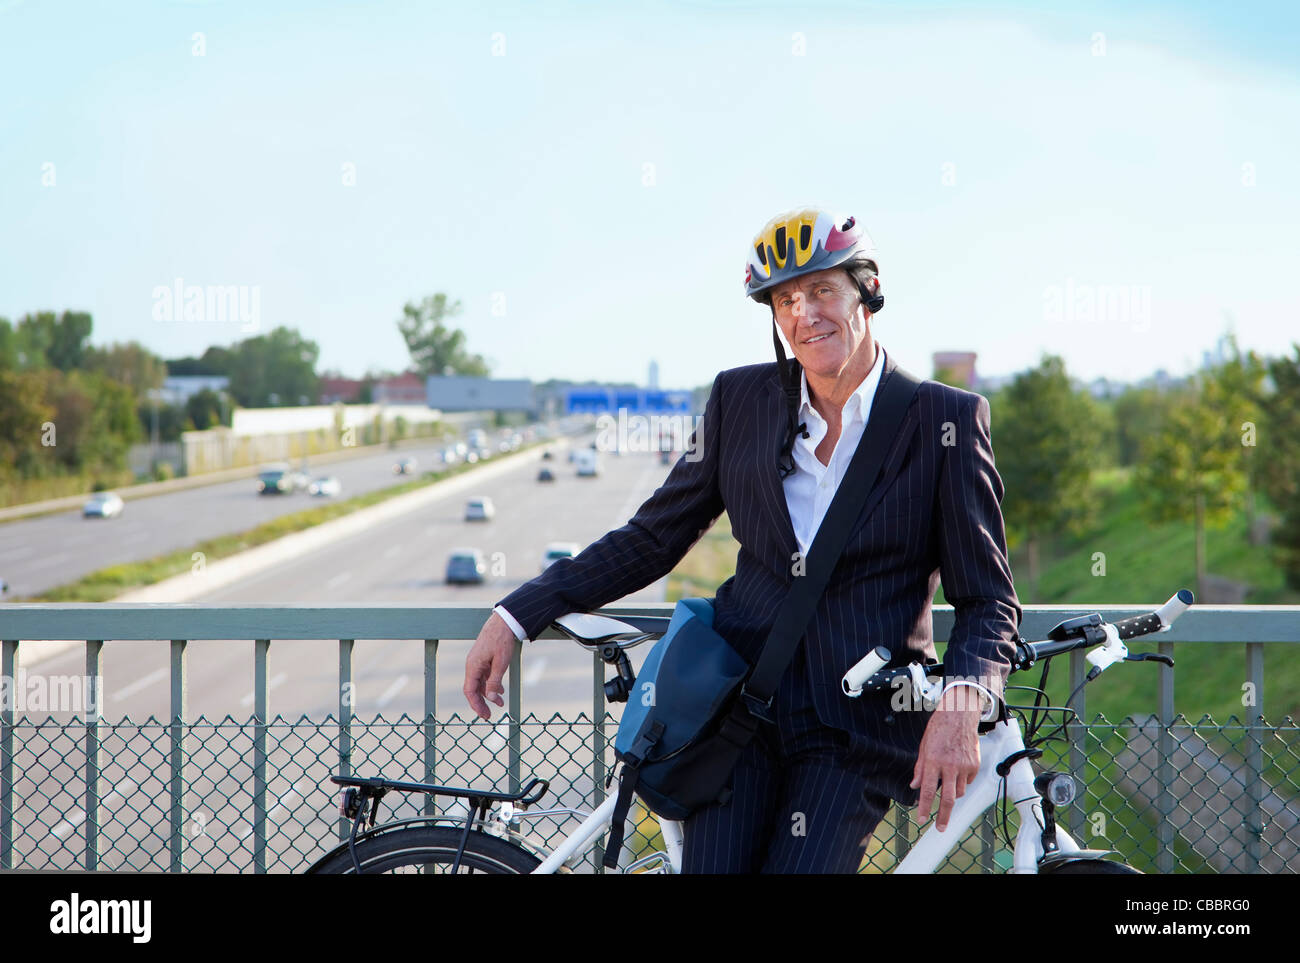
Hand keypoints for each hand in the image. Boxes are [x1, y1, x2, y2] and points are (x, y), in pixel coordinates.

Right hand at [463, 612, 516, 719]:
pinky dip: (491, 684)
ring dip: (488, 694)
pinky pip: (485, 676)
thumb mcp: (501, 662)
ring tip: (500, 704)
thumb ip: (495, 680)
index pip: (469, 690)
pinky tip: (500, 691)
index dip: (476, 704)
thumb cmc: (502, 639)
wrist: (504, 621)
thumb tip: (491, 698)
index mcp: (473, 666)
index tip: (484, 715)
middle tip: (489, 716)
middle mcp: (473, 665)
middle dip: (481, 703)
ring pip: (480, 683)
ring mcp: (478, 661)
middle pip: (473, 689)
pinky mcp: (484, 659)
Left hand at [909, 688, 981, 831]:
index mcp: (933, 761)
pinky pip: (967, 781)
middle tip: (940, 828)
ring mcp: (964, 766)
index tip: (922, 818)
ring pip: (959, 791)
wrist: (959, 715)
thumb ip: (920, 768)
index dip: (925, 807)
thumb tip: (915, 786)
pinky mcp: (975, 765)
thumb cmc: (939, 729)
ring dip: (952, 792)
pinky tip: (957, 768)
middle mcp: (949, 766)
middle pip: (948, 798)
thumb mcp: (923, 747)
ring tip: (948, 780)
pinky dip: (962, 780)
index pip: (928, 790)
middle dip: (944, 816)